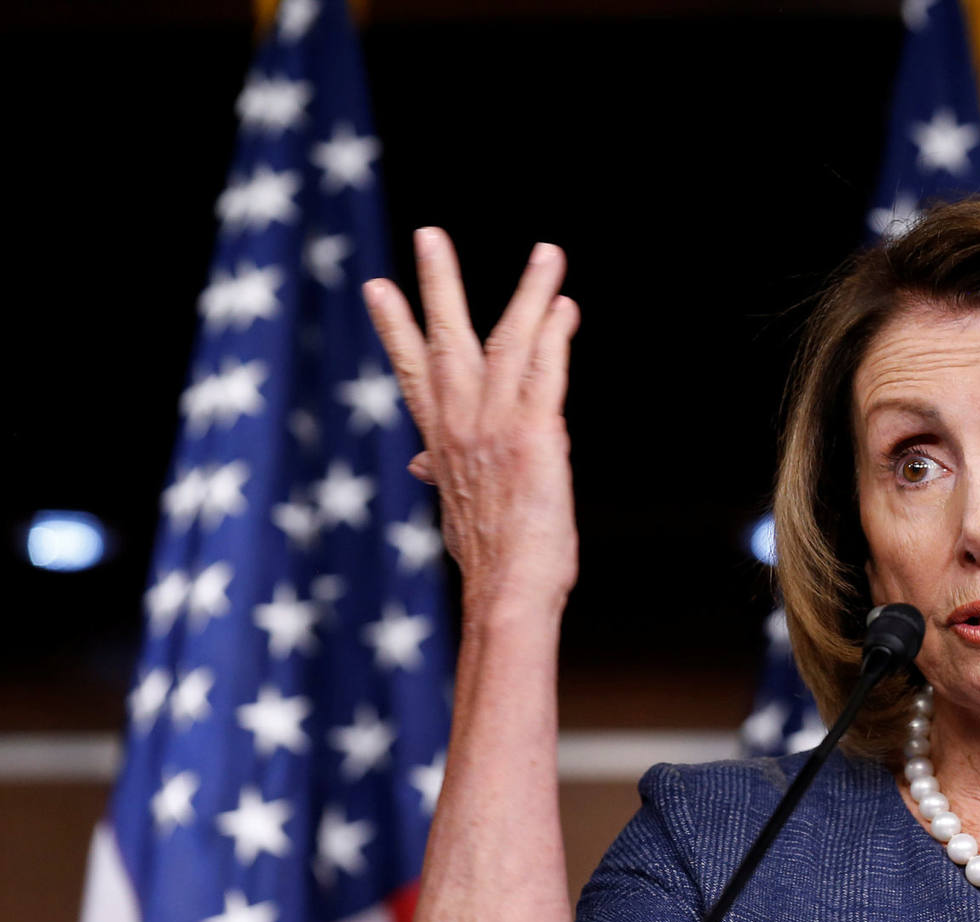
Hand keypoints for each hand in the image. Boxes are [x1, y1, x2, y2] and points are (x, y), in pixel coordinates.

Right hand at [364, 229, 581, 614]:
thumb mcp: (456, 513)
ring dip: (529, 292)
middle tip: (429, 235)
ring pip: (509, 341)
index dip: (396, 329)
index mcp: (440, 441)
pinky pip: (546, 371)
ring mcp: (495, 425)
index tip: (378, 288)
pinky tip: (566, 307)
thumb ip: (444, 476)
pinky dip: (556, 336)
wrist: (505, 592)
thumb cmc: (490, 562)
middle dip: (438, 284)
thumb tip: (424, 465)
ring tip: (545, 252)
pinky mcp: (534, 434)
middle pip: (445, 339)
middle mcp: (460, 424)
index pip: (412, 373)